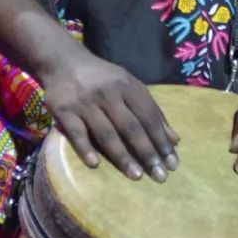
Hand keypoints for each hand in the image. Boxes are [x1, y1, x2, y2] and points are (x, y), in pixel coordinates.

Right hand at [40, 47, 178, 180]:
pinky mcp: (63, 110)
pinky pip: (76, 132)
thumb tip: (174, 140)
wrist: (62, 60)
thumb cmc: (102, 78)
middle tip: (160, 176)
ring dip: (122, 156)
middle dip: (147, 153)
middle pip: (131, 127)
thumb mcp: (129, 86)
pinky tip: (95, 164)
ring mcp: (85, 102)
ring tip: (136, 176)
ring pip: (106, 133)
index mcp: (128, 86)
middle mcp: (109, 93)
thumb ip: (151, 111)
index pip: (149, 117)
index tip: (172, 164)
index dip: (161, 140)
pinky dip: (85, 148)